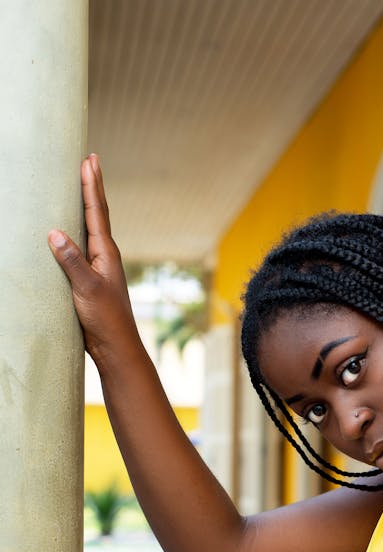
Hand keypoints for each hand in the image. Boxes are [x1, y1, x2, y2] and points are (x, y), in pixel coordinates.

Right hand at [48, 154, 138, 363]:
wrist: (115, 347)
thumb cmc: (105, 320)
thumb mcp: (86, 288)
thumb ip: (72, 261)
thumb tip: (54, 232)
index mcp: (106, 253)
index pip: (97, 211)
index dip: (91, 185)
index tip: (89, 160)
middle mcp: (105, 256)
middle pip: (97, 213)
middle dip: (92, 187)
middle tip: (90, 160)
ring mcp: (99, 267)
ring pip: (90, 229)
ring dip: (86, 206)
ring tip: (81, 186)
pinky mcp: (90, 280)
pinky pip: (82, 247)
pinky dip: (76, 231)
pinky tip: (70, 232)